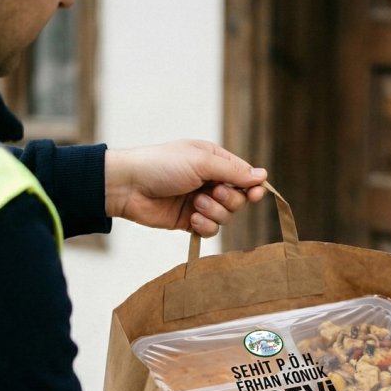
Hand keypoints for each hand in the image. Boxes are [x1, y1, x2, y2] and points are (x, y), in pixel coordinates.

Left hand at [104, 139, 267, 235]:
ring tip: (195, 204)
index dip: (252, 186)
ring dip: (214, 212)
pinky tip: (192, 219)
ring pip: (226, 216)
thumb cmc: (162, 165)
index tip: (254, 194)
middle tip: (212, 193)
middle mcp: (210, 181)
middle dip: (229, 199)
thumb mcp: (201, 162)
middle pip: (239, 199)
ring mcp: (200, 202)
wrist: (128, 186)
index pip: (245, 175)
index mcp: (214, 160)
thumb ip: (233, 172)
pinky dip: (205, 226)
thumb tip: (263, 176)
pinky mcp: (190, 221)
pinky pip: (211, 230)